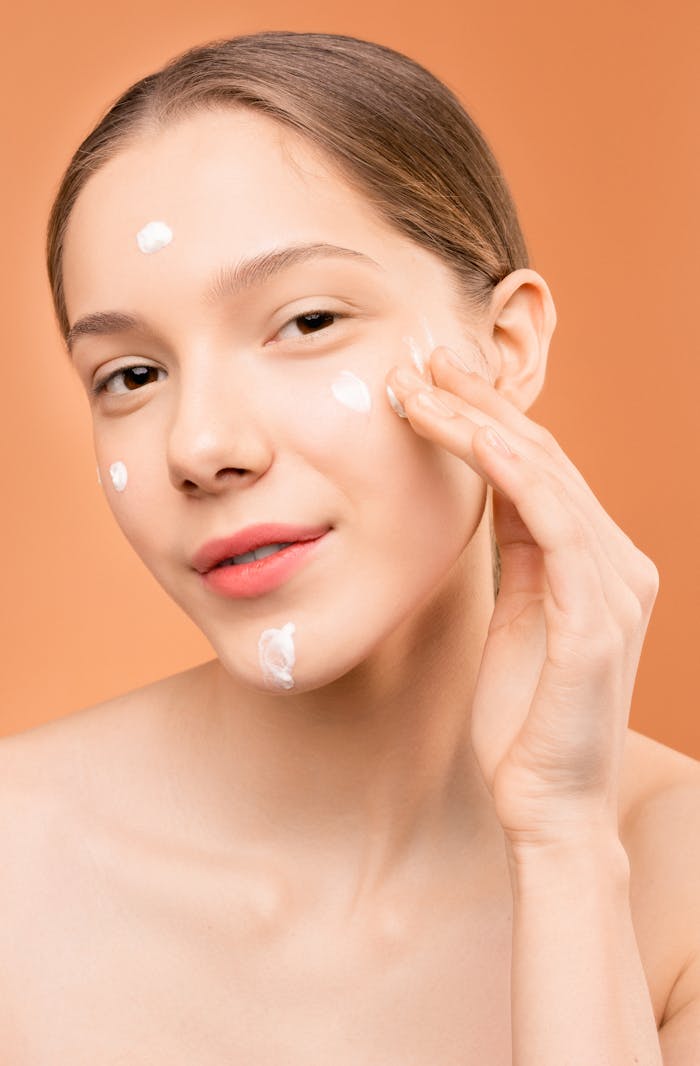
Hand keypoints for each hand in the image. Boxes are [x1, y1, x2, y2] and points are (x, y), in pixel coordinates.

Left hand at [386, 347, 659, 852]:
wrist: (549, 807)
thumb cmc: (524, 720)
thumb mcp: (519, 617)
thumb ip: (519, 556)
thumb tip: (490, 493)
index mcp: (597, 563)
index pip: (543, 469)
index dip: (489, 418)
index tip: (436, 380)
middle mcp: (619, 561)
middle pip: (545, 456)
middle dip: (481, 401)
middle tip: (424, 358)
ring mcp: (616, 584)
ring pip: (545, 473)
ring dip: (478, 421)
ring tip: (421, 385)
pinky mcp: (597, 615)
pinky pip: (550, 517)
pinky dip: (503, 466)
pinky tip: (459, 432)